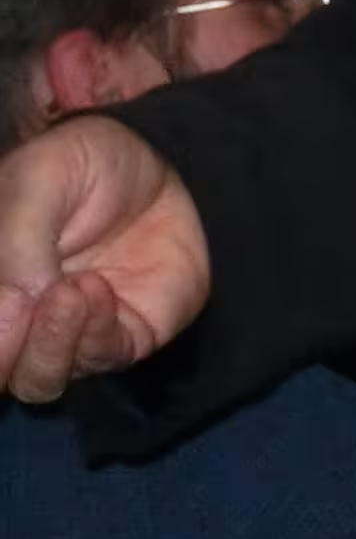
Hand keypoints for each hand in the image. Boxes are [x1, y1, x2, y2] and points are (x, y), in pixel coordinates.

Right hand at [0, 116, 210, 401]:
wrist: (158, 158)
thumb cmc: (82, 164)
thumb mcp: (39, 180)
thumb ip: (17, 244)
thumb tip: (14, 309)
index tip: (6, 303)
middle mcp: (18, 320)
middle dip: (7, 352)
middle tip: (32, 298)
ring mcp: (66, 334)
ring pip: (38, 381)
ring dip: (51, 345)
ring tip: (72, 290)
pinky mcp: (120, 338)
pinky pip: (99, 358)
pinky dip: (94, 330)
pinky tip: (98, 287)